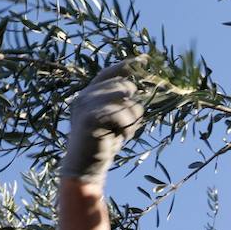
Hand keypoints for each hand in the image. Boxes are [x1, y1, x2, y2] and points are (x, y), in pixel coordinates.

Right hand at [59, 56, 147, 183]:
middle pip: (123, 86)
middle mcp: (84, 95)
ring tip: (122, 132)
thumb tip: (135, 86)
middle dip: (132, 106)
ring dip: (131, 118)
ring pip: (124, 98)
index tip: (145, 60)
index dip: (127, 65)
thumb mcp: (113, 120)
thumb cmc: (102, 146)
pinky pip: (120, 114)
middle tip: (125, 126)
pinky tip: (120, 137)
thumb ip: (120, 103)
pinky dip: (126, 126)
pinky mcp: (89, 117)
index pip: (110, 73)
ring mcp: (85, 105)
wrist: (84, 169)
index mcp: (88, 94)